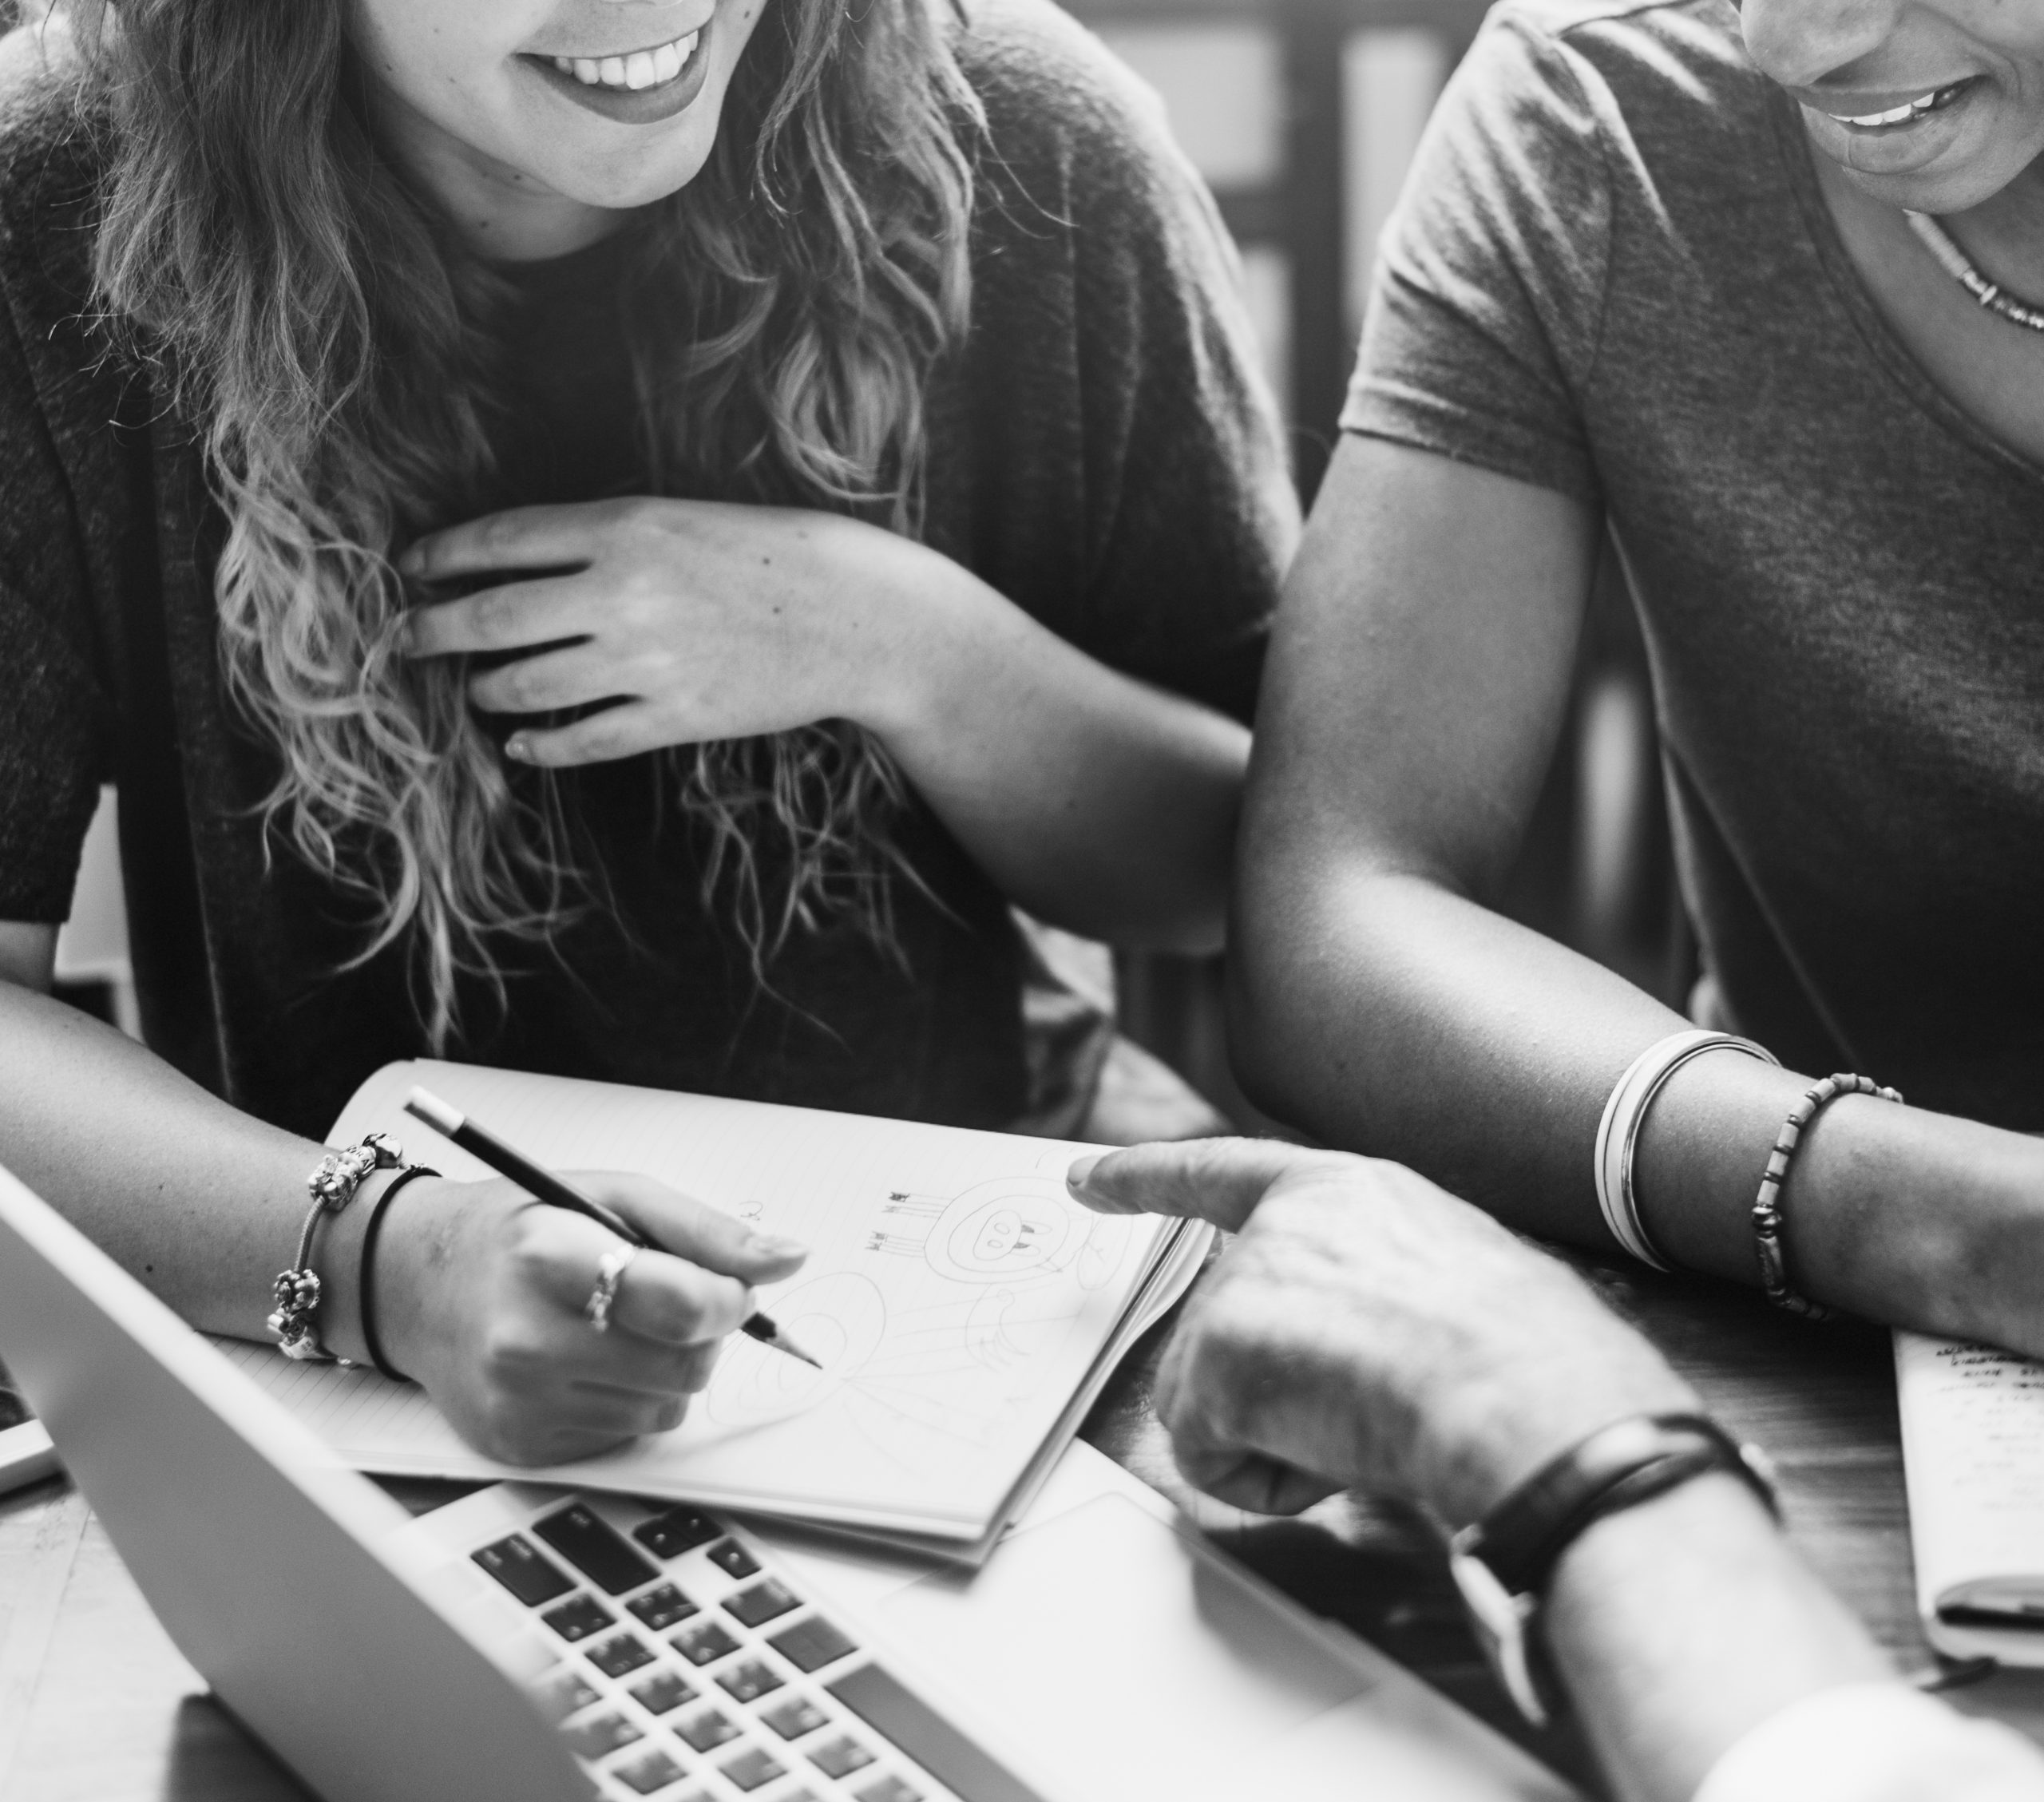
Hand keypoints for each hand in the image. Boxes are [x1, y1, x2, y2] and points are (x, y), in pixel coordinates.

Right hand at [373, 1172, 807, 1464]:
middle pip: (686, 1365)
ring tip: (616, 1327)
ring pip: (666, 1407)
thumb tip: (789, 1259)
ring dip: (666, 1369)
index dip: (730, 1298)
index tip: (731, 1287)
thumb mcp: (613, 1197)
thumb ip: (707, 1230)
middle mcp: (524, 1338)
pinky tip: (585, 1362)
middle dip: (702, 1334)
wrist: (417, 1283)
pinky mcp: (519, 1447)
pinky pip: (626, 1434)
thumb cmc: (522, 1230)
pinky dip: (627, 1400)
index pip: (683, 1304)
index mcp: (547, 1257)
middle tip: (668, 1300)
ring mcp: (519, 1402)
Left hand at [400, 497, 967, 766]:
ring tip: (479, 690)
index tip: (408, 568)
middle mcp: (624, 593)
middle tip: (405, 639)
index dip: (441, 556)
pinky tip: (522, 745)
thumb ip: (601, 540)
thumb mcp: (681, 519)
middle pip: (491, 618)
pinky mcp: (675, 717)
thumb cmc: (769, 557)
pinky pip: (583, 740)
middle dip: (433, 631)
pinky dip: (541, 745)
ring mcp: (647, 661)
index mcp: (625, 528)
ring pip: (526, 686)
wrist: (856, 616)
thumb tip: (513, 567)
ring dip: (487, 691)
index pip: (501, 541)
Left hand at [1068, 1139, 1695, 1527]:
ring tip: (1374, 1420)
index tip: (1084, 1177)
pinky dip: (1266, 1480)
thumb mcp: (1446, 1280)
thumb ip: (1363, 1290)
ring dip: (1283, 1440)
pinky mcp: (1217, 1351)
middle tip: (1376, 1404)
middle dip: (1275, 1397)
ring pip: (1216, 1401)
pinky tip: (1338, 1449)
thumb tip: (1343, 1364)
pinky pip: (1210, 1457)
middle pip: (1224, 1335)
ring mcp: (1242, 1283)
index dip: (1147, 1177)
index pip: (1223, 1173)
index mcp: (1344, 1191)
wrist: (1523, 1392)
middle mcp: (1280, 1223)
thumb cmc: (1521, 1357)